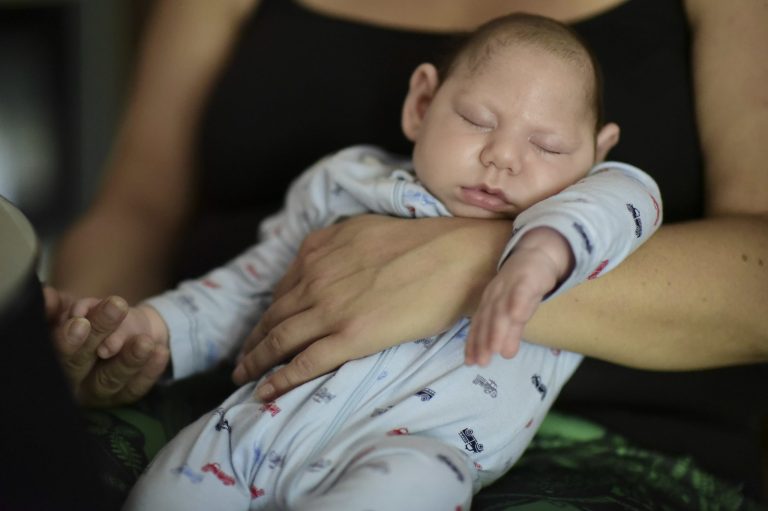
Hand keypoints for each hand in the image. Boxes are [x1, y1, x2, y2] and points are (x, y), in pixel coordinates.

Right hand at [45, 286, 169, 406]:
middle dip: (99, 335)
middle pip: (81, 364)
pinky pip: (136, 387)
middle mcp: (70, 382)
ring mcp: (97, 393)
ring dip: (129, 360)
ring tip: (144, 341)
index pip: (54, 354)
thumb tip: (48, 297)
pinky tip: (160, 351)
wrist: (115, 329)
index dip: (67, 341)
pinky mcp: (122, 396)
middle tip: (116, 310)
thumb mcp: (67, 308)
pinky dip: (149, 370)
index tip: (81, 321)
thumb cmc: (83, 319)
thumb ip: (56, 304)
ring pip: (110, 380)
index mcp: (49, 362)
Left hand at [232, 215, 512, 399]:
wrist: (454, 256)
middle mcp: (315, 277)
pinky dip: (279, 380)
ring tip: (243, 377)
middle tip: (241, 360)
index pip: (282, 288)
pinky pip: (304, 363)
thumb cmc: (422, 242)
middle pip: (272, 316)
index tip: (260, 328)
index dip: (267, 312)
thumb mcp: (364, 230)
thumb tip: (325, 261)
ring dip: (256, 361)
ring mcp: (329, 308)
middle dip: (253, 340)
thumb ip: (336, 246)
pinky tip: (265, 393)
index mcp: (318, 249)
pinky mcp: (350, 336)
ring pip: (279, 340)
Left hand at [465, 227, 573, 365]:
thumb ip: (511, 332)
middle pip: (488, 320)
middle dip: (484, 341)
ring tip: (496, 349)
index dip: (475, 343)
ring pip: (502, 309)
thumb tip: (505, 355)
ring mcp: (509, 286)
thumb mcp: (516, 312)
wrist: (538, 254)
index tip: (470, 362)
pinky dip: (517, 303)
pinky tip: (517, 316)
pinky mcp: (526, 278)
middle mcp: (495, 295)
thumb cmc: (522, 287)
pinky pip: (520, 291)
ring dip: (497, 329)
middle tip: (482, 362)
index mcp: (490, 303)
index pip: (480, 325)